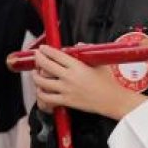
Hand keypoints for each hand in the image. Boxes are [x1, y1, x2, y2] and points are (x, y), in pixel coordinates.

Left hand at [31, 45, 145, 119]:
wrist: (112, 100)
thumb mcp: (99, 63)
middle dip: (38, 59)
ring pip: (43, 82)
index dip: (46, 50)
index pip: (56, 55)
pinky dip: (40, 93)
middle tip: (37, 56)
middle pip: (46, 66)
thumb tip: (78, 45)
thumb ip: (88, 51)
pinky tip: (41, 89)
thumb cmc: (108, 82)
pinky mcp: (66, 101)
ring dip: (36, 76)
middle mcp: (69, 77)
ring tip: (35, 73)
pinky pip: (47, 98)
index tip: (43, 48)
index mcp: (77, 66)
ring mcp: (66, 90)